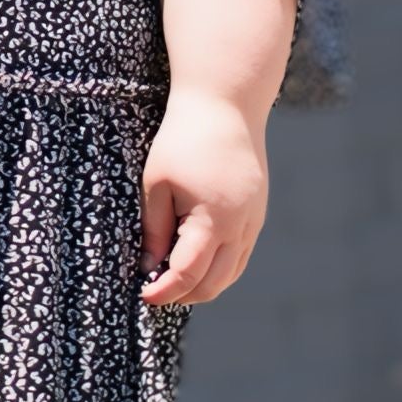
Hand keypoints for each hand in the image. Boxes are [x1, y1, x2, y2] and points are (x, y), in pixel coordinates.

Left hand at [141, 86, 270, 309]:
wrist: (225, 104)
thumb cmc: (183, 139)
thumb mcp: (156, 183)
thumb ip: (154, 229)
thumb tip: (150, 268)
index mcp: (213, 220)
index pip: (188, 274)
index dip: (164, 291)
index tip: (143, 296)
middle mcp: (240, 226)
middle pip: (214, 283)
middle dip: (183, 294)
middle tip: (154, 290)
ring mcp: (253, 221)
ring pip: (232, 273)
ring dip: (204, 285)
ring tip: (172, 279)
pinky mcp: (257, 213)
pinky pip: (241, 255)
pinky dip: (221, 267)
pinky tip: (198, 262)